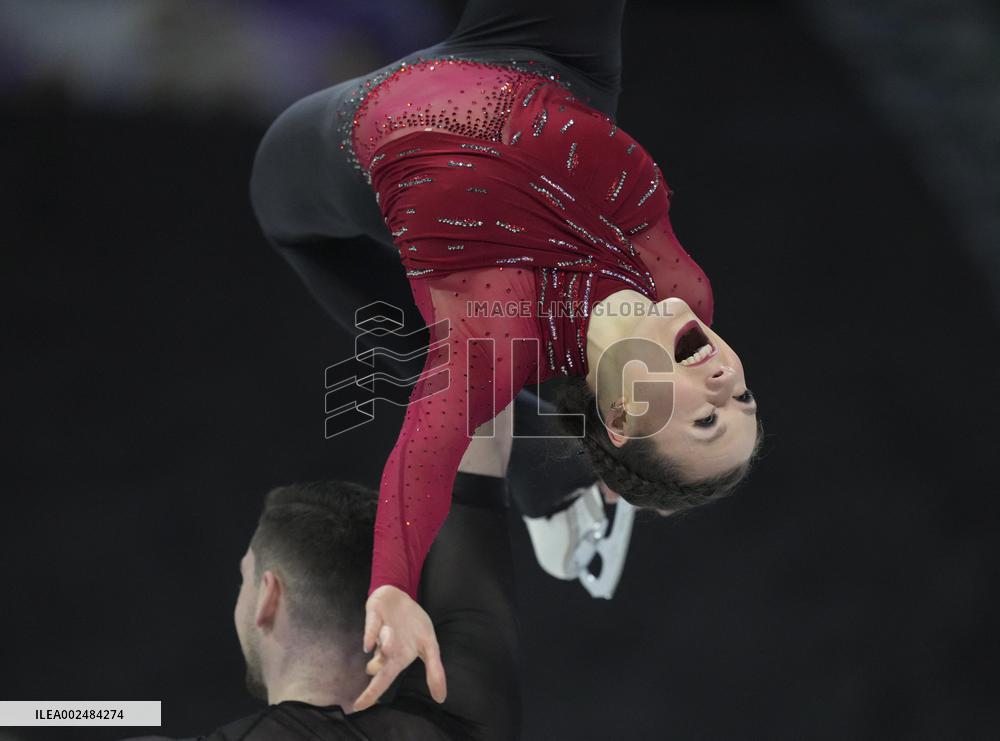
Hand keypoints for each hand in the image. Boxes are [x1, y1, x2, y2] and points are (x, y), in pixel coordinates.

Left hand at [353, 585, 446, 711]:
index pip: (383, 681)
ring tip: (390, 640)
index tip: (357, 707)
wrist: (401, 597)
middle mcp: (385, 649)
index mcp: (397, 659)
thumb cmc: (413, 624)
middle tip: (376, 678)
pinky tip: (368, 645)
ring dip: (386, 645)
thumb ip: (434, 670)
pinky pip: (371, 626)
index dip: (371, 694)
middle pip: (377, 668)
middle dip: (376, 678)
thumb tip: (440, 699)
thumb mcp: (430, 645)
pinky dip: (371, 635)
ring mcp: (379, 632)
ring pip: (381, 644)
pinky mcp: (373, 615)